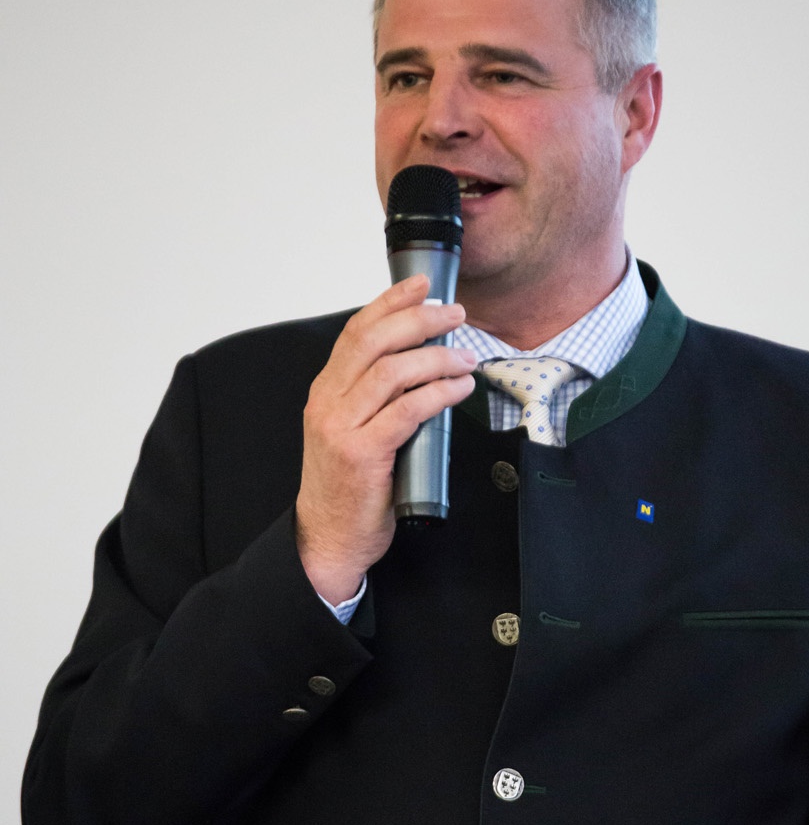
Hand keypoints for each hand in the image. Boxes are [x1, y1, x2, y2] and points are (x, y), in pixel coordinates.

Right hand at [295, 275, 476, 603]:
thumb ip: (378, 398)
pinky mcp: (361, 455)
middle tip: (455, 315)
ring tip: (466, 357)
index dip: (390, 302)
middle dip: (419, 319)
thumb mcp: (354, 430)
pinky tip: (458, 389)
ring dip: (436, 357)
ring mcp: (341, 428)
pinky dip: (437, 394)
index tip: (422, 285)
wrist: (328, 539)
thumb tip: (426, 366)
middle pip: (374, 341)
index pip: (357, 331)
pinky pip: (406, 411)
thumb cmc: (350, 487)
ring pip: (391, 372)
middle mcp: (328, 402)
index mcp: (326, 391)